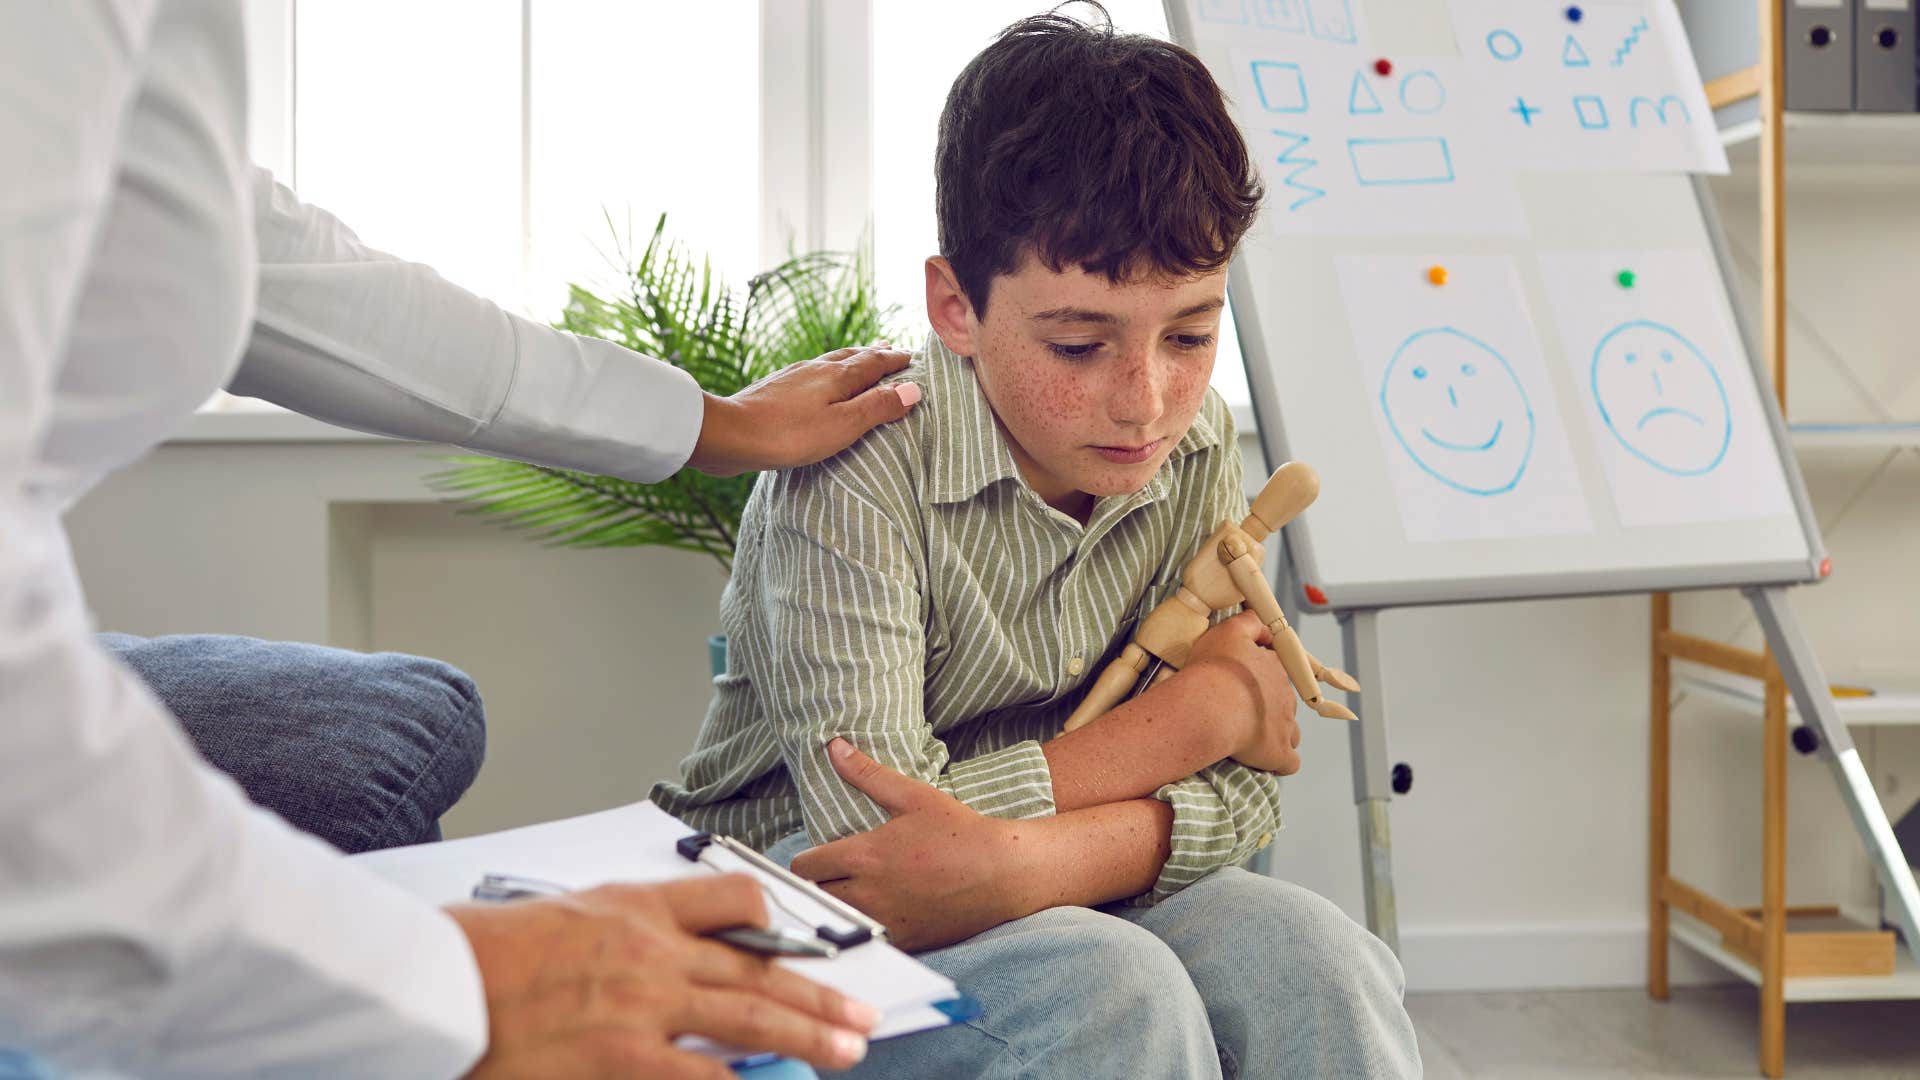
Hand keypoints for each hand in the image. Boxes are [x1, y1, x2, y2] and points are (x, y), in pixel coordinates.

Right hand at [449, 876, 876, 1077]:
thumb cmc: (472, 953)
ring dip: (806, 1034)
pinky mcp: (624, 1060)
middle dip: (816, 992)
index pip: (730, 898)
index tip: (803, 942)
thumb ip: (612, 934)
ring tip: (846, 1049)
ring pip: (750, 1016)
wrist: (429, 983)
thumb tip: (650, 964)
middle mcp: (651, 950)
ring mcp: (643, 1007)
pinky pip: (705, 1077)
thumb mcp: (555, 916)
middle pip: (758, 965)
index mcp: (634, 907)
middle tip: (860, 1011)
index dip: (774, 921)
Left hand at [690, 345, 919, 475]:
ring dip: (850, 359)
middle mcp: (816, 368)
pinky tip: (817, 379)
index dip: (895, 361)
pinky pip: (811, 373)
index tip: (912, 357)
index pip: (874, 363)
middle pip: (852, 355)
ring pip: (830, 361)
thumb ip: (877, 407)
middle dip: (873, 353)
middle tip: (889, 348)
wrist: (729, 434)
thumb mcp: (843, 426)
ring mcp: (793, 376)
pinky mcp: (775, 387)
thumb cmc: (788, 434)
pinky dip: (827, 372)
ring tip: (860, 358)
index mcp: (837, 375)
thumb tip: (913, 388)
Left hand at [791, 739, 1030, 952]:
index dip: (806, 862)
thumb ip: (868, 773)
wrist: (1003, 873)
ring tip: (852, 896)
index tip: (817, 860)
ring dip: (838, 909)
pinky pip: (867, 940)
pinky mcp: (904, 941)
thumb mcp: (913, 796)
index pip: (804, 867)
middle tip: (832, 877)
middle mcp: (867, 893)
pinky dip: (866, 930)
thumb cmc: (960, 832)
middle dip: (817, 886)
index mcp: (863, 855)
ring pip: (837, 921)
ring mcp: (885, 921)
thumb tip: (835, 747)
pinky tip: (879, 915)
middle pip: (814, 897)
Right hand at [1183, 610, 1301, 774]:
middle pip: (1284, 703)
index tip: (1244, 684)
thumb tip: (1264, 621)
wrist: (1207, 708)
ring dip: (1275, 734)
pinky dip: (1279, 761)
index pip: (1279, 673)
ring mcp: (1285, 727)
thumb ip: (1250, 622)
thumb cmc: (1212, 671)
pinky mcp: (1279, 754)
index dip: (1262, 678)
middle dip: (1267, 708)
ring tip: (1250, 736)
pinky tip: (1264, 760)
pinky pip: (1289, 762)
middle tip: (1238, 711)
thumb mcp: (1228, 632)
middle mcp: (1286, 697)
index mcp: (1276, 669)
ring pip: (1290, 732)